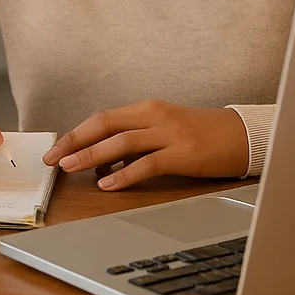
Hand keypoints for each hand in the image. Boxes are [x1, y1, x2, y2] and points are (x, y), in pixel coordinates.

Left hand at [44, 101, 247, 190]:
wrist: (242, 136)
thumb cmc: (201, 135)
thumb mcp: (163, 132)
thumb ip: (134, 144)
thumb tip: (102, 163)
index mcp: (146, 109)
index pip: (101, 118)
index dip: (75, 133)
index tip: (54, 149)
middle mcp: (154, 116)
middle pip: (104, 125)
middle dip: (74, 142)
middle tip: (52, 160)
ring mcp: (169, 133)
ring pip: (121, 142)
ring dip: (91, 156)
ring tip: (70, 169)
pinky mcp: (183, 153)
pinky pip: (147, 164)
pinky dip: (125, 174)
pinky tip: (109, 185)